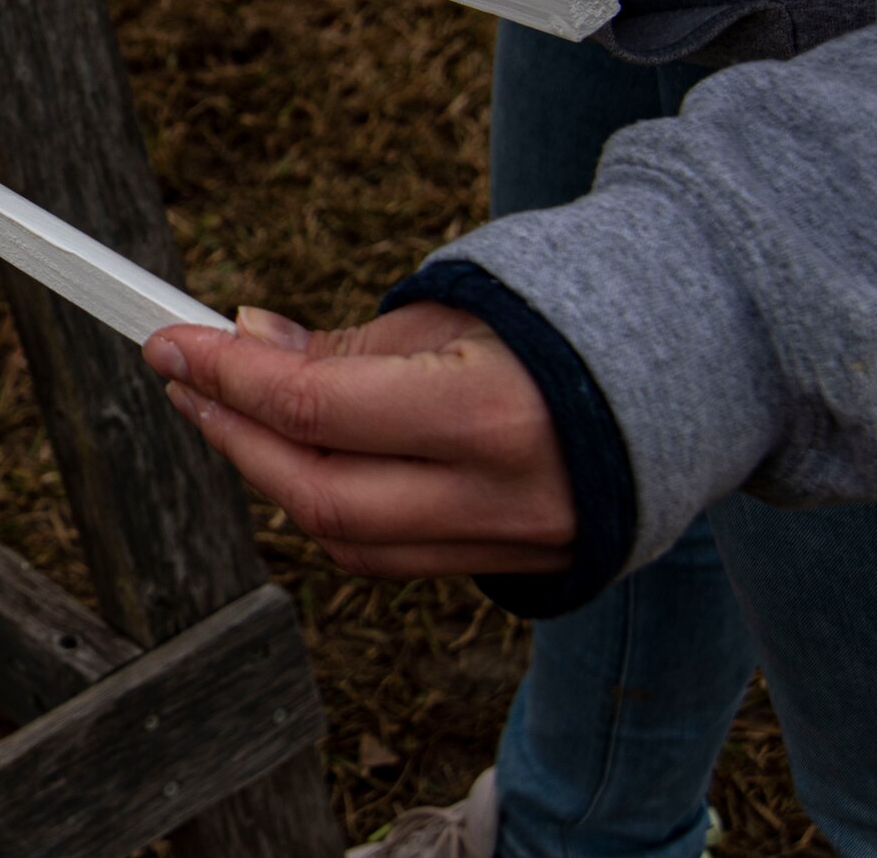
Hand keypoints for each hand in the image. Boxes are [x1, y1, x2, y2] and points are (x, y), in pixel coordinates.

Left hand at [145, 303, 574, 578]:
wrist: (706, 366)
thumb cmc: (573, 317)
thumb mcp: (457, 307)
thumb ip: (347, 344)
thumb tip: (247, 343)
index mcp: (489, 413)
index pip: (317, 408)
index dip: (227, 377)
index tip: (170, 343)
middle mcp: (498, 495)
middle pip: (316, 493)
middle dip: (231, 435)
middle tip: (185, 379)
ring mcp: (512, 545)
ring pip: (348, 538)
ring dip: (271, 478)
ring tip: (231, 413)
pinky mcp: (519, 569)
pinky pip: (394, 554)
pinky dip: (334, 510)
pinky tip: (300, 460)